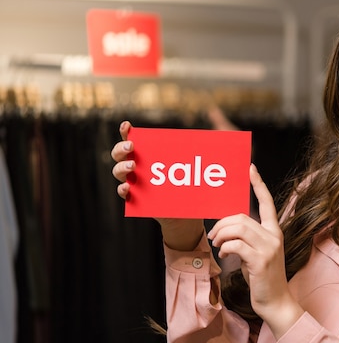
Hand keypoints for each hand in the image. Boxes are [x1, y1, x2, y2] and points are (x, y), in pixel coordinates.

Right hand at [110, 121, 203, 249]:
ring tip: (133, 167)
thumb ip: (196, 156)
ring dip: (122, 168)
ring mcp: (134, 183)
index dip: (127, 132)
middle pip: (119, 154)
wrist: (187, 216)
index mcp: (148, 156)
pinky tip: (128, 188)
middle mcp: (136, 168)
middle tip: (132, 148)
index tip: (127, 125)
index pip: (132, 140)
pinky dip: (123, 190)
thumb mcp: (192, 170)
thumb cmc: (188, 188)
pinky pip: (124, 194)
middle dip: (122, 149)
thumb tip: (218, 142)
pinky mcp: (136, 199)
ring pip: (118, 172)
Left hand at [208, 164, 303, 338]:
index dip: (258, 184)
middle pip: (242, 217)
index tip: (251, 169)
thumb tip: (227, 231)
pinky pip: (236, 245)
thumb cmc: (263, 279)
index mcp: (274, 232)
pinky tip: (224, 255)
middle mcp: (274, 236)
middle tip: (214, 236)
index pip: (268, 203)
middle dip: (222, 224)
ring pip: (238, 228)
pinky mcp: (260, 260)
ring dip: (221, 235)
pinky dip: (225, 247)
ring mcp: (269, 248)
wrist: (276, 302)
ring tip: (217, 245)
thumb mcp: (256, 254)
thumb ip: (247, 239)